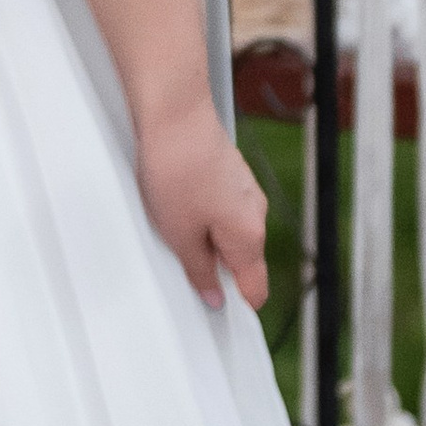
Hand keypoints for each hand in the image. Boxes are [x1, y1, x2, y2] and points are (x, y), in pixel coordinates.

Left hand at [135, 102, 268, 311]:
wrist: (175, 114)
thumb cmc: (177, 170)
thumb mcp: (180, 235)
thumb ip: (200, 272)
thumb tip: (214, 297)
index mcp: (249, 237)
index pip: (255, 289)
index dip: (235, 305)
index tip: (212, 310)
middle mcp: (255, 214)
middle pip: (240, 260)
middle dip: (212, 268)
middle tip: (178, 263)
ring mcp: (244, 191)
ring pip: (228, 232)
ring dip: (203, 238)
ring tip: (170, 225)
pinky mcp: (229, 173)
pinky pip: (219, 207)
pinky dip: (201, 213)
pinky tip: (174, 202)